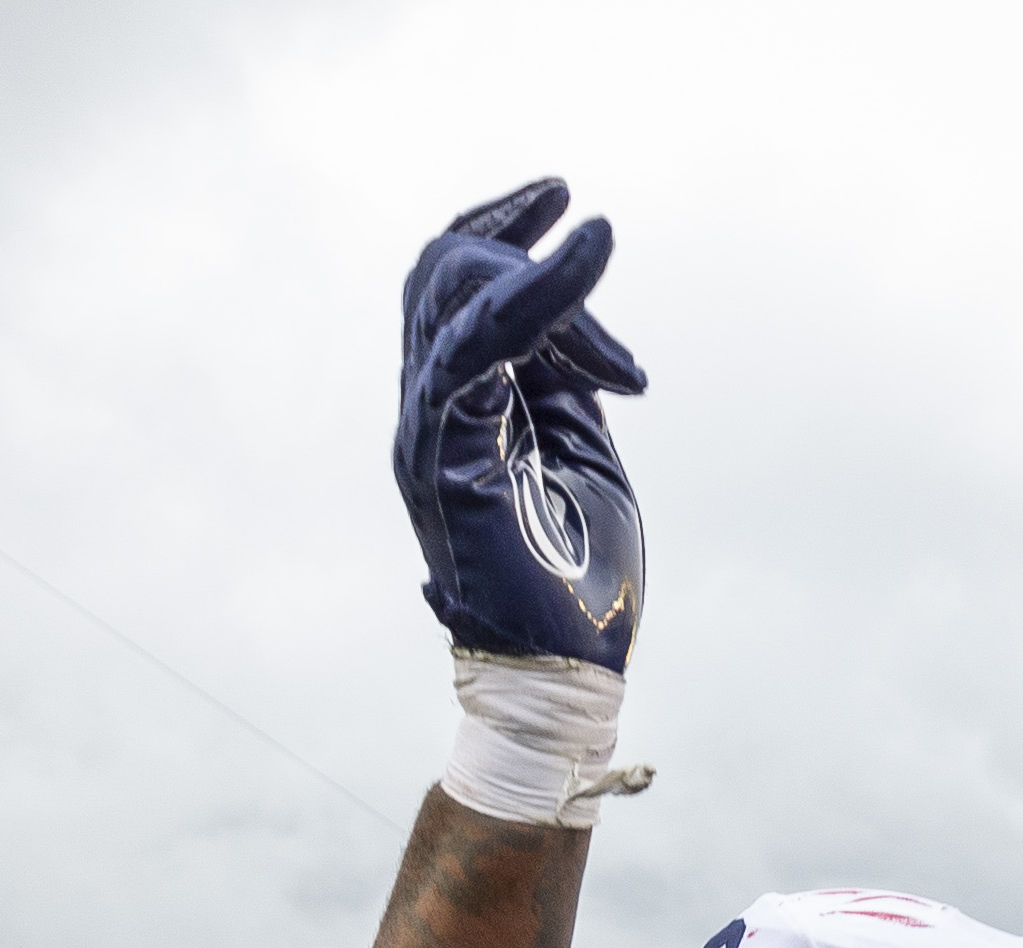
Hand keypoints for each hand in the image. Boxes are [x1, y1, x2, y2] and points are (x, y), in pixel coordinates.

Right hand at [394, 179, 646, 671]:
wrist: (566, 673)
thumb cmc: (580, 580)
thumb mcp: (582, 449)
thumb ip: (562, 380)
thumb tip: (567, 315)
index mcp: (455, 409)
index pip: (448, 290)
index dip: (499, 231)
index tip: (565, 199)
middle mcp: (426, 411)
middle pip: (439, 276)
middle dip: (513, 237)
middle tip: (586, 226)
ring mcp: (426, 431)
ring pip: (453, 299)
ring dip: (536, 270)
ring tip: (596, 247)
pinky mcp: (446, 454)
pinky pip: (480, 349)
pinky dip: (537, 299)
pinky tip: (584, 266)